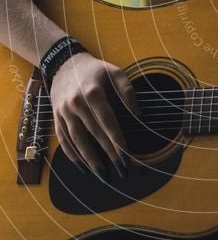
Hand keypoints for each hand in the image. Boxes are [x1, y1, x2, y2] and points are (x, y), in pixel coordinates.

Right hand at [49, 51, 137, 176]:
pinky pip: (63, 139)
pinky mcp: (56, 117)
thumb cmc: (95, 70)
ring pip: (77, 140)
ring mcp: (64, 112)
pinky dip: (72, 154)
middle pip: (94, 133)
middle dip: (108, 154)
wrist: (64, 64)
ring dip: (90, 159)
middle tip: (121, 170)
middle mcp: (77, 104)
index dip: (118, 140)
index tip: (128, 156)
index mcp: (93, 93)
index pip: (108, 122)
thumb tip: (138, 113)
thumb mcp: (114, 71)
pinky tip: (82, 167)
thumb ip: (127, 90)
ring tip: (102, 174)